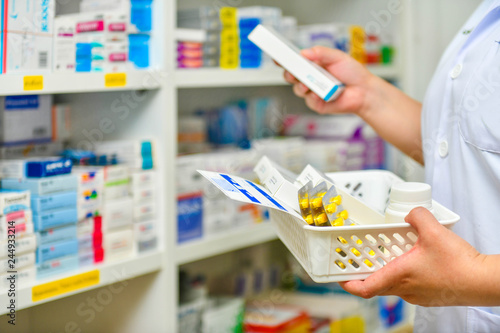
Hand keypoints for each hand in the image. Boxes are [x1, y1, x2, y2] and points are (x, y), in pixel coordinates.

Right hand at [283, 46, 374, 114]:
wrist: (364, 91)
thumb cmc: (352, 73)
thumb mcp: (337, 57)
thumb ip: (320, 53)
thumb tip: (304, 52)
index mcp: (312, 65)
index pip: (294, 62)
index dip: (284, 60)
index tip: (277, 57)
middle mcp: (310, 79)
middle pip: (290, 76)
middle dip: (289, 73)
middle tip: (292, 70)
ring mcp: (312, 92)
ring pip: (298, 89)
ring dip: (301, 85)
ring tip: (308, 83)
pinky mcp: (317, 104)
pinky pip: (309, 101)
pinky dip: (314, 97)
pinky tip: (320, 94)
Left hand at [339, 207, 485, 306]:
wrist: (484, 282)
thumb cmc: (459, 265)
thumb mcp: (433, 231)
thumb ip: (417, 216)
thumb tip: (411, 213)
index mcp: (398, 276)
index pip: (364, 288)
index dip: (348, 283)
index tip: (340, 276)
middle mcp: (405, 290)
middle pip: (377, 285)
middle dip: (367, 272)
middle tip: (363, 260)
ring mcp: (418, 296)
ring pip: (394, 285)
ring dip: (388, 271)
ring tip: (391, 255)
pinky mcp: (430, 296)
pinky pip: (410, 286)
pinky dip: (405, 274)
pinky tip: (415, 261)